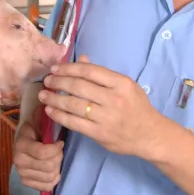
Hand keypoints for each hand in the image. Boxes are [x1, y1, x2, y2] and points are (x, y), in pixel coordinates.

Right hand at [12, 120, 63, 191]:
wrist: (24, 140)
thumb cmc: (35, 130)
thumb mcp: (38, 122)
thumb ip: (43, 118)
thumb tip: (48, 106)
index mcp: (21, 144)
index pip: (42, 153)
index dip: (56, 149)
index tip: (60, 143)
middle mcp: (18, 161)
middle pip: (48, 166)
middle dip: (58, 158)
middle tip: (58, 151)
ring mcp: (21, 173)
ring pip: (49, 177)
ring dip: (57, 168)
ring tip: (55, 160)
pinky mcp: (26, 182)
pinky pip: (46, 187)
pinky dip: (53, 179)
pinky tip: (53, 171)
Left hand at [39, 56, 165, 157]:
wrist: (150, 135)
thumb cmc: (137, 107)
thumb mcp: (125, 86)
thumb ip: (102, 74)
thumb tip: (80, 60)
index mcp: (121, 83)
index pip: (90, 71)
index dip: (69, 68)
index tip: (55, 68)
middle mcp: (113, 99)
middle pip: (79, 87)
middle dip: (58, 82)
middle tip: (46, 80)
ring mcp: (106, 117)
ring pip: (73, 105)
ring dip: (54, 98)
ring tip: (43, 95)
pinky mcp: (99, 134)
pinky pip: (74, 123)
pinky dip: (59, 116)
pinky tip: (50, 111)